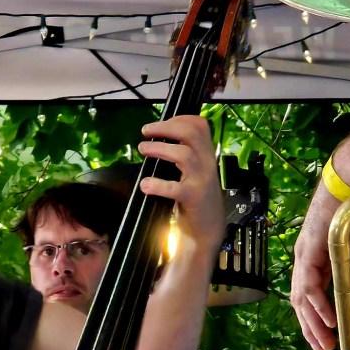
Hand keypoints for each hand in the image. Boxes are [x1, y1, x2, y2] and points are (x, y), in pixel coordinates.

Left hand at [138, 115, 223, 254]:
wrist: (206, 230)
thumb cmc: (194, 199)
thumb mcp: (192, 173)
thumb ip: (181, 157)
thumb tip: (155, 140)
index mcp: (206, 155)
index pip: (199, 126)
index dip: (178, 119)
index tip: (159, 125)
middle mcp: (207, 163)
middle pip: (192, 133)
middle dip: (167, 127)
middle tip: (146, 131)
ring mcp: (202, 180)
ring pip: (184, 155)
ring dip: (160, 149)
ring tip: (143, 149)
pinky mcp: (194, 198)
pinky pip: (176, 188)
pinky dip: (158, 185)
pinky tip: (146, 184)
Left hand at [291, 227, 336, 349]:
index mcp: (315, 258)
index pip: (308, 295)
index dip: (314, 317)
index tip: (325, 337)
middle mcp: (305, 258)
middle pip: (299, 301)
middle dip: (310, 328)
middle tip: (322, 349)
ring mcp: (305, 254)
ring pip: (301, 297)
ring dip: (312, 323)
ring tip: (324, 343)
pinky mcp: (309, 251)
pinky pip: (310, 285)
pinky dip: (318, 306)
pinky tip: (329, 321)